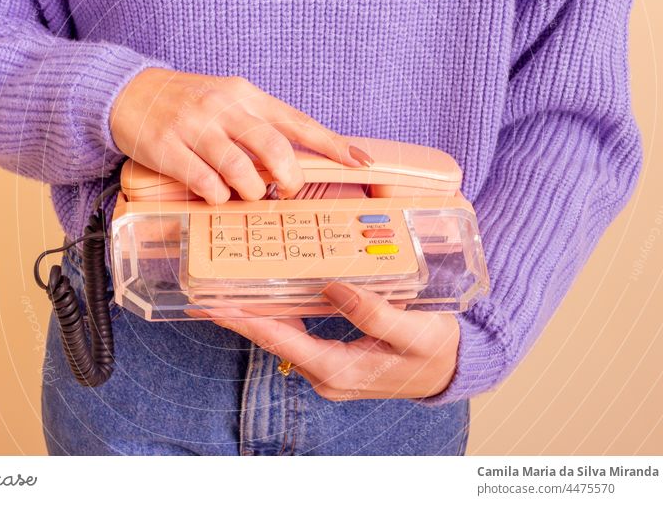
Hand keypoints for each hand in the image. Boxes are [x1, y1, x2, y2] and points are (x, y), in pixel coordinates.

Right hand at [110, 68, 371, 203]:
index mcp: (246, 95)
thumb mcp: (229, 100)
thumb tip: (295, 161)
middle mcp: (225, 107)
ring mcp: (195, 126)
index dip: (332, 145)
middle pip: (275, 149)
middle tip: (284, 192)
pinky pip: (205, 182)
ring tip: (247, 194)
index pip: (298, 122)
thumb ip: (260, 125)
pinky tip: (215, 194)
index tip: (361, 162)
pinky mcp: (168, 147)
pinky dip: (218, 196)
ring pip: (241, 170)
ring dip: (252, 192)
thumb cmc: (188, 102)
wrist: (129, 92)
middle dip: (288, 180)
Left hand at [210, 282, 459, 399]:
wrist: (454, 369)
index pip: (282, 342)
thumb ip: (373, 312)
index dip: (246, 322)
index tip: (215, 305)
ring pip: (283, 338)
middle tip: (208, 292)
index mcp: (340, 370)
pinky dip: (280, 316)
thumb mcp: (412, 330)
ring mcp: (329, 369)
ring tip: (227, 291)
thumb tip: (331, 286)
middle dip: (240, 317)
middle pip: (274, 341)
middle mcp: (327, 375)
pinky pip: (298, 336)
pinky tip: (269, 296)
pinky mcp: (334, 360)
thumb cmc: (437, 350)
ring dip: (256, 315)